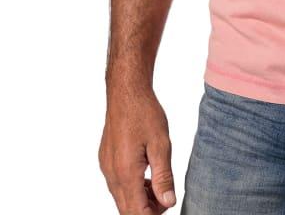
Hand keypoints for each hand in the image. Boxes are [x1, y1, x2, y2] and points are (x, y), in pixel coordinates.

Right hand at [99, 81, 176, 212]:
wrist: (126, 92)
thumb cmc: (144, 113)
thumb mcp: (161, 144)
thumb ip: (163, 176)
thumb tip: (168, 202)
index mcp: (126, 173)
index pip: (137, 213)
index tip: (168, 205)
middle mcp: (112, 174)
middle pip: (127, 210)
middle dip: (147, 210)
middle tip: (166, 198)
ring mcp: (107, 168)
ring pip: (121, 198)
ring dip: (140, 200)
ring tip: (159, 186)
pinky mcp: (106, 161)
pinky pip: (117, 185)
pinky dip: (132, 188)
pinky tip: (147, 175)